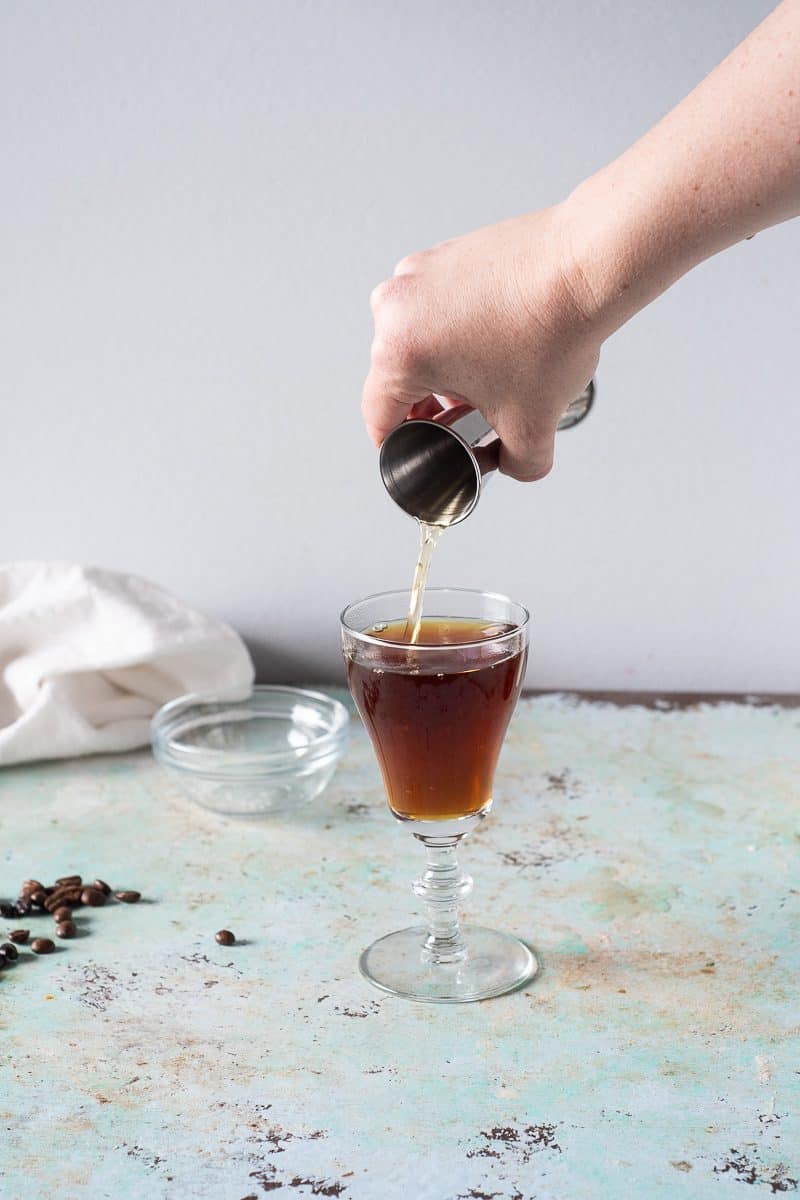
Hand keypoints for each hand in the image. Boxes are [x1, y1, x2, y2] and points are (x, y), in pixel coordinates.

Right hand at [362, 205, 601, 480]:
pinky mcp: (443, 253)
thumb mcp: (532, 426)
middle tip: (470, 416)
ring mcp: (417, 273)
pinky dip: (459, 329)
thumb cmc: (553, 329)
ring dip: (445, 366)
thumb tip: (506, 463)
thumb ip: (516, 465)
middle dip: (431, 405)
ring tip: (492, 373)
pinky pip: (438, 308)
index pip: (380, 419)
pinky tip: (499, 337)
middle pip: (398, 379)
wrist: (587, 265)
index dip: (403, 447)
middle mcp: (396, 306)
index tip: (422, 451)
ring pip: (417, 341)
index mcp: (399, 352)